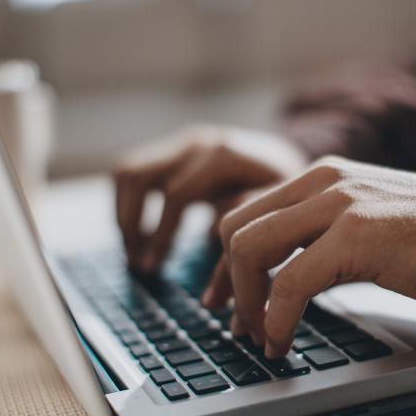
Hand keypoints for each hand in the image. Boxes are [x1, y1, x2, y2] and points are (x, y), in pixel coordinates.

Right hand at [113, 125, 307, 271]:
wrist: (292, 160)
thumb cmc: (289, 193)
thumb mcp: (280, 214)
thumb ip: (247, 238)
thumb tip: (212, 272)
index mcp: (224, 155)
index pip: (176, 195)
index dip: (162, 236)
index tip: (152, 269)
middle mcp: (198, 142)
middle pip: (138, 176)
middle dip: (131, 223)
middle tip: (138, 263)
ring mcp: (182, 143)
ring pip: (127, 171)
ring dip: (123, 213)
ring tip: (135, 252)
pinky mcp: (174, 150)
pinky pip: (132, 171)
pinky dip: (128, 203)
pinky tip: (142, 236)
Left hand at [206, 156, 415, 357]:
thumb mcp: (366, 222)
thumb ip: (322, 234)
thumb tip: (282, 275)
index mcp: (322, 177)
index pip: (246, 212)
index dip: (225, 262)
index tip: (223, 298)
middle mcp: (322, 181)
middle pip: (235, 227)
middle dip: (226, 282)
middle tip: (237, 323)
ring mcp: (338, 204)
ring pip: (251, 248)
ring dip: (245, 302)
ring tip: (259, 336)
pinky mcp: (356, 236)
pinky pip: (290, 281)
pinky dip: (276, 318)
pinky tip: (282, 340)